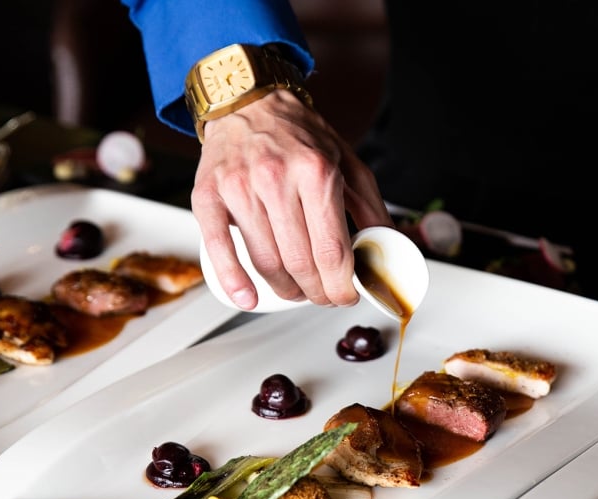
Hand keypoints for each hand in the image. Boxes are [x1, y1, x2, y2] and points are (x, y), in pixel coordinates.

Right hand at [191, 89, 391, 309]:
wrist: (248, 100)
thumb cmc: (298, 134)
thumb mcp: (347, 161)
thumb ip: (370, 206)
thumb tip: (389, 247)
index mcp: (316, 171)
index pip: (332, 250)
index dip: (342, 285)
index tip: (346, 295)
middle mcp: (276, 179)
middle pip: (300, 263)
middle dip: (317, 292)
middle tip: (323, 296)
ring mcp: (238, 188)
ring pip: (266, 262)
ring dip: (285, 290)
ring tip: (296, 291)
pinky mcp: (208, 195)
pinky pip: (219, 248)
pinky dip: (234, 281)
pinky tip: (248, 298)